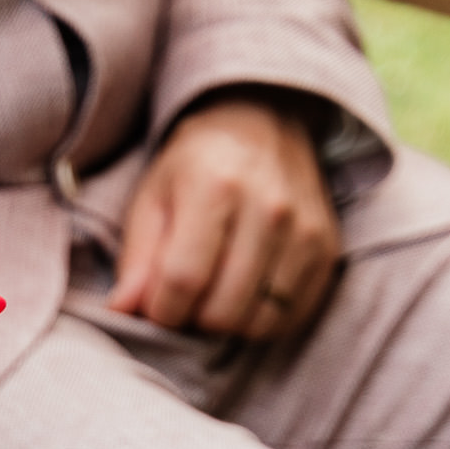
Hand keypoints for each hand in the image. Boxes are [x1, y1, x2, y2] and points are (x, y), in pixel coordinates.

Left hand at [109, 95, 339, 342]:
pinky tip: (246, 297)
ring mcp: (304, 230)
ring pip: (258, 322)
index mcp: (215, 188)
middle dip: (193, 320)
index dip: (161, 311)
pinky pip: (291, 318)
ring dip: (228, 324)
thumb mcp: (152, 199)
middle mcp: (269, 207)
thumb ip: (137, 260)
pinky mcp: (327, 249)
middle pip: (222, 311)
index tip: (156, 307)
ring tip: (215, 295)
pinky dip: (262, 321)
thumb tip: (122, 312)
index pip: (183, 282)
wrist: (261, 124)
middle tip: (186, 299)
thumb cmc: (194, 168)